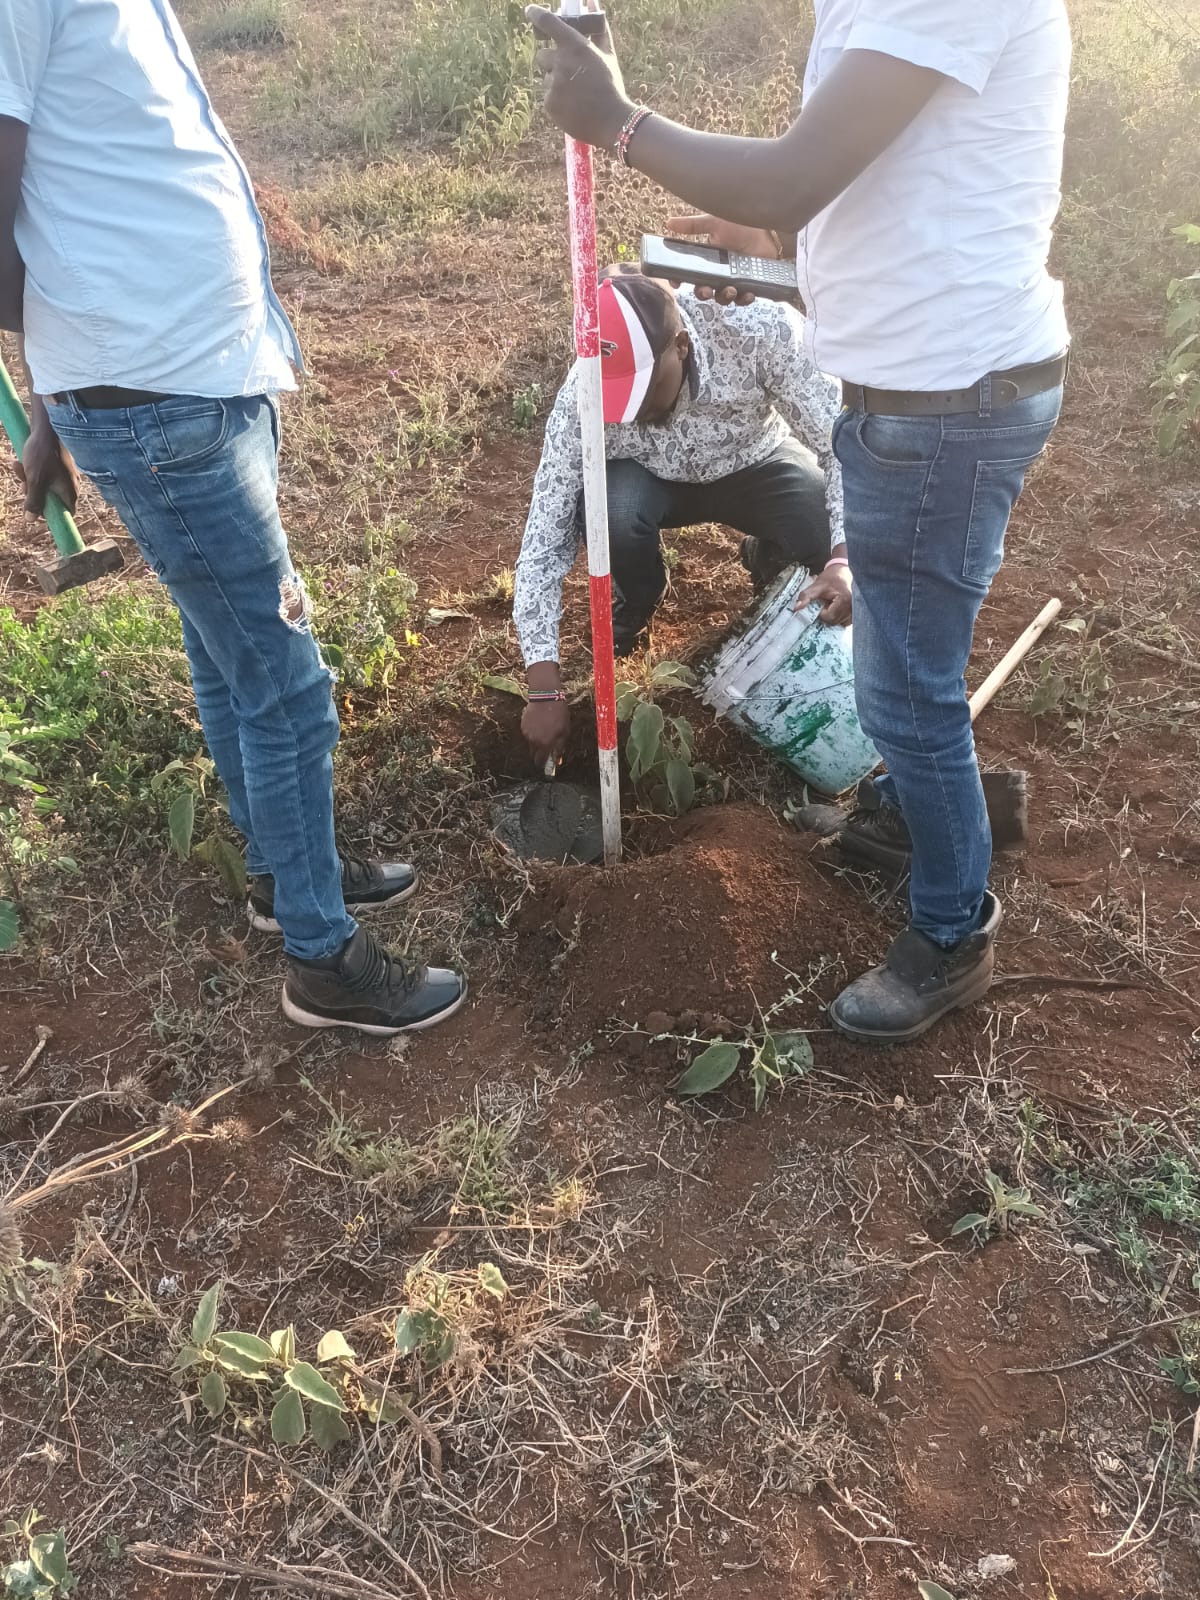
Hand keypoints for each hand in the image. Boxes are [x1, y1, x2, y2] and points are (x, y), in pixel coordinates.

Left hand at [18, 424, 78, 517]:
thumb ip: (33, 501)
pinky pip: (43, 474)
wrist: (47, 427)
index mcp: (69, 493)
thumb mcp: (35, 480)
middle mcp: (70, 486)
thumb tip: (30, 520)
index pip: (64, 514)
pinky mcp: (57, 465)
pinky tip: (21, 462)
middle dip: (32, 493)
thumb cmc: (43, 454)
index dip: (49, 515)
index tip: (34, 509)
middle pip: (50, 500)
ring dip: (28, 480)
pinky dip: (32, 471)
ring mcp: (64, 475)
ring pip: (43, 486)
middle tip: (22, 484)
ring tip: (18, 467)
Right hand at [522, 698, 570, 767]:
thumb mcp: (564, 732)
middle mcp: (534, 742)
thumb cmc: (559, 714)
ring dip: (536, 743)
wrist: (545, 698)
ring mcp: (527, 734)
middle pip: (534, 755)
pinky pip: (528, 735)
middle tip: (546, 750)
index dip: (544, 764)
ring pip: (531, 745)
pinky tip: (539, 726)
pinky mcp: (523, 727)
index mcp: (545, 744)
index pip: (541, 761)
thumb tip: (557, 761)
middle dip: (539, 755)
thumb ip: (559, 748)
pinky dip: (532, 734)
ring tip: (544, 732)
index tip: (546, 765)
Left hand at [526, 7, 632, 149]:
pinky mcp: (549, 104)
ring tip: (575, 94)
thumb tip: (592, 4)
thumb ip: (598, 30)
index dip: (536, 14)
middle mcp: (561, 62)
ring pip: (545, 78)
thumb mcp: (608, 55)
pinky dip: (557, 101)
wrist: (612, 121)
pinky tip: (572, 106)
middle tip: (567, 72)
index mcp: (575, 45)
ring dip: (555, 83)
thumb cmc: (611, 86)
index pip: (548, 22)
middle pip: (542, 55)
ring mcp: (553, 84)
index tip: (530, 11)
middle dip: (551, 61)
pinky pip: (547, 97)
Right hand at [664, 213, 779, 304]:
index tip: (676, 282)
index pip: (689, 274)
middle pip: (704, 290)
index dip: (680, 280)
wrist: (767, 228)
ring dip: (724, 297)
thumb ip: (693, 225)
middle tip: (705, 290)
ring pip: (722, 298)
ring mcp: (733, 280)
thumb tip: (669, 223)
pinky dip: (744, 299)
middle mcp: (718, 273)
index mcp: (706, 260)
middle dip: (702, 293)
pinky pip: (743, 299)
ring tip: (731, 289)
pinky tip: (748, 293)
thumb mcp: (714, 223)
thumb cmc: (741, 224)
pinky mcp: (749, 285)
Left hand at [796, 564, 851, 625]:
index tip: (822, 602)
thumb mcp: (816, 586)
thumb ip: (806, 596)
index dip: (821, 612)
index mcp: (845, 600)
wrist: (842, 572)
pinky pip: (844, 623)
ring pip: (839, 623)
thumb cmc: (830, 578)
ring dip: (832, 616)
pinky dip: (838, 617)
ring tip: (833, 604)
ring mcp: (856, 611)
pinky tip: (837, 608)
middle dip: (827, 614)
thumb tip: (796, 608)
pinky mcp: (856, 614)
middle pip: (834, 622)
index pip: (829, 617)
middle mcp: (853, 607)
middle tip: (827, 602)